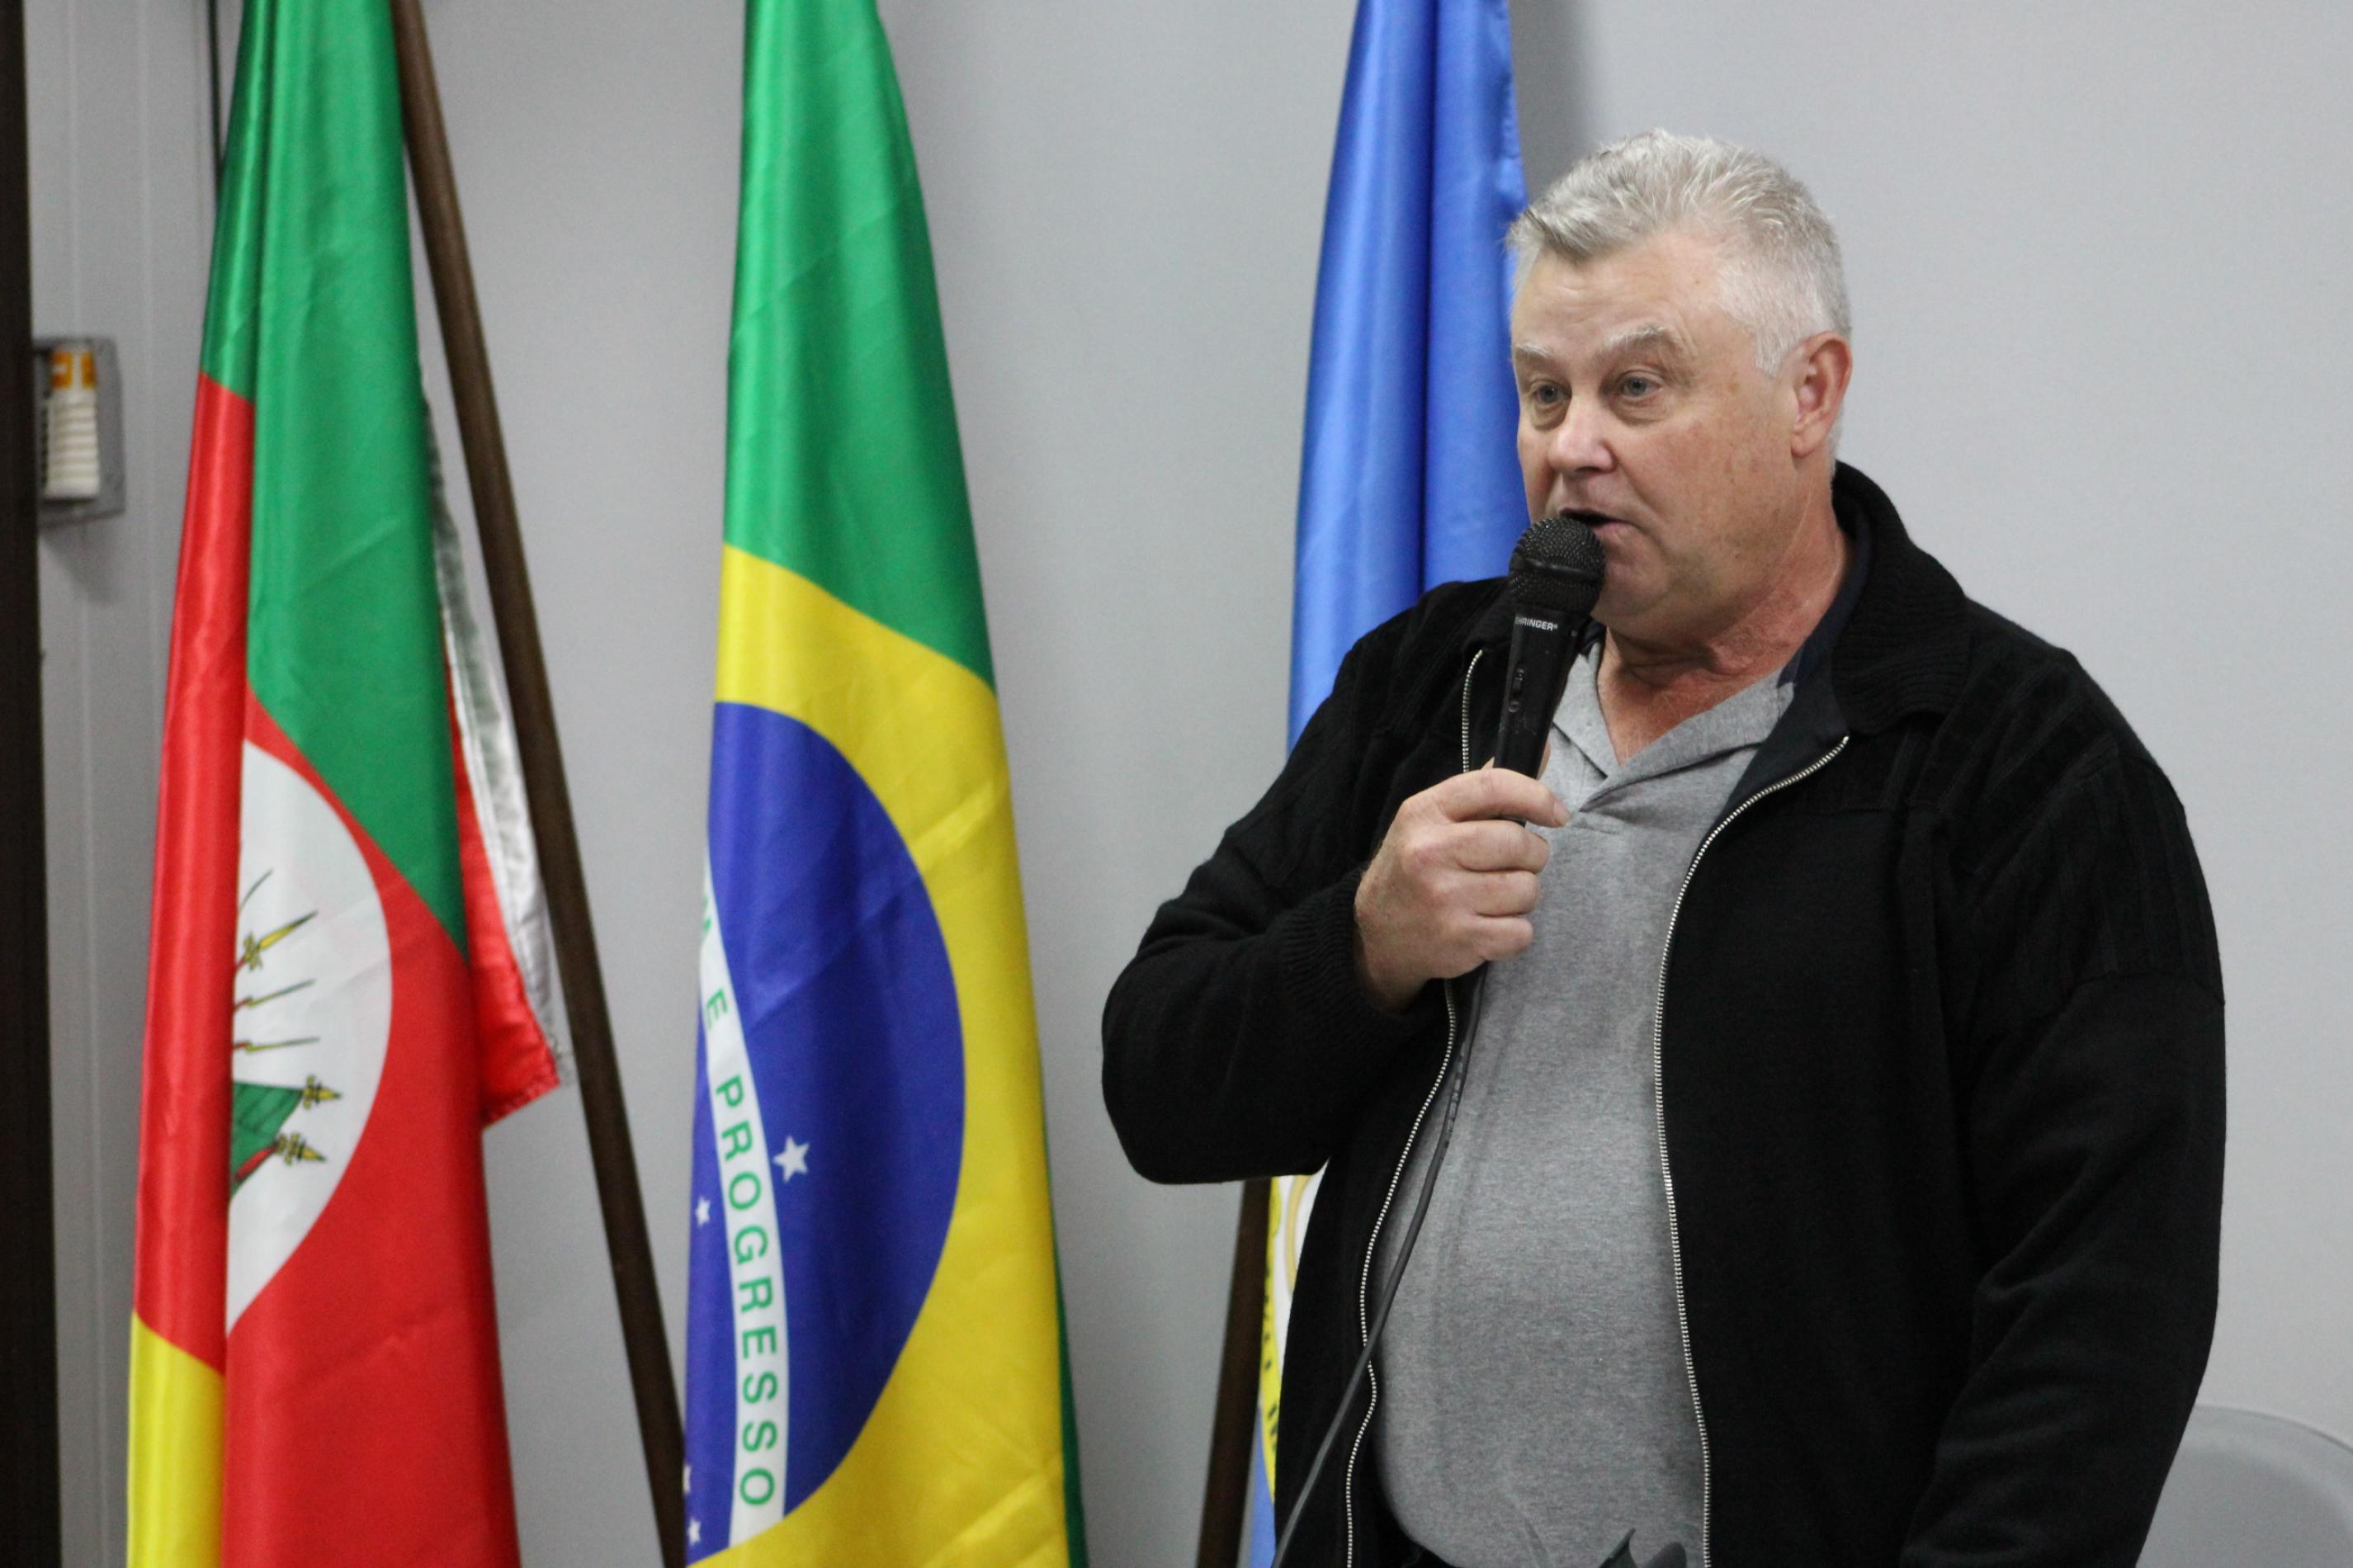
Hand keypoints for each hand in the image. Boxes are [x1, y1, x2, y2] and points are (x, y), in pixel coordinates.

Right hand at [1352, 764, 1566, 1011]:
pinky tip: (1489, 926)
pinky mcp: (1459, 939)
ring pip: (1526, 889)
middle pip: (1519, 843)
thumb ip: (1487, 791)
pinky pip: (1521, 933)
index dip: (1537, 797)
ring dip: (1522, 896)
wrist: (1374, 934)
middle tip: (1512, 865)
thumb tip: (1545, 749)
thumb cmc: (1415, 868)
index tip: (1556, 814)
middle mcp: (1429, 852)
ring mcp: (1444, 898)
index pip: (1494, 786)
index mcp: (1424, 813)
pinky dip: (1514, 933)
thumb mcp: (1433, 820)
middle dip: (1531, 856)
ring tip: (1494, 897)